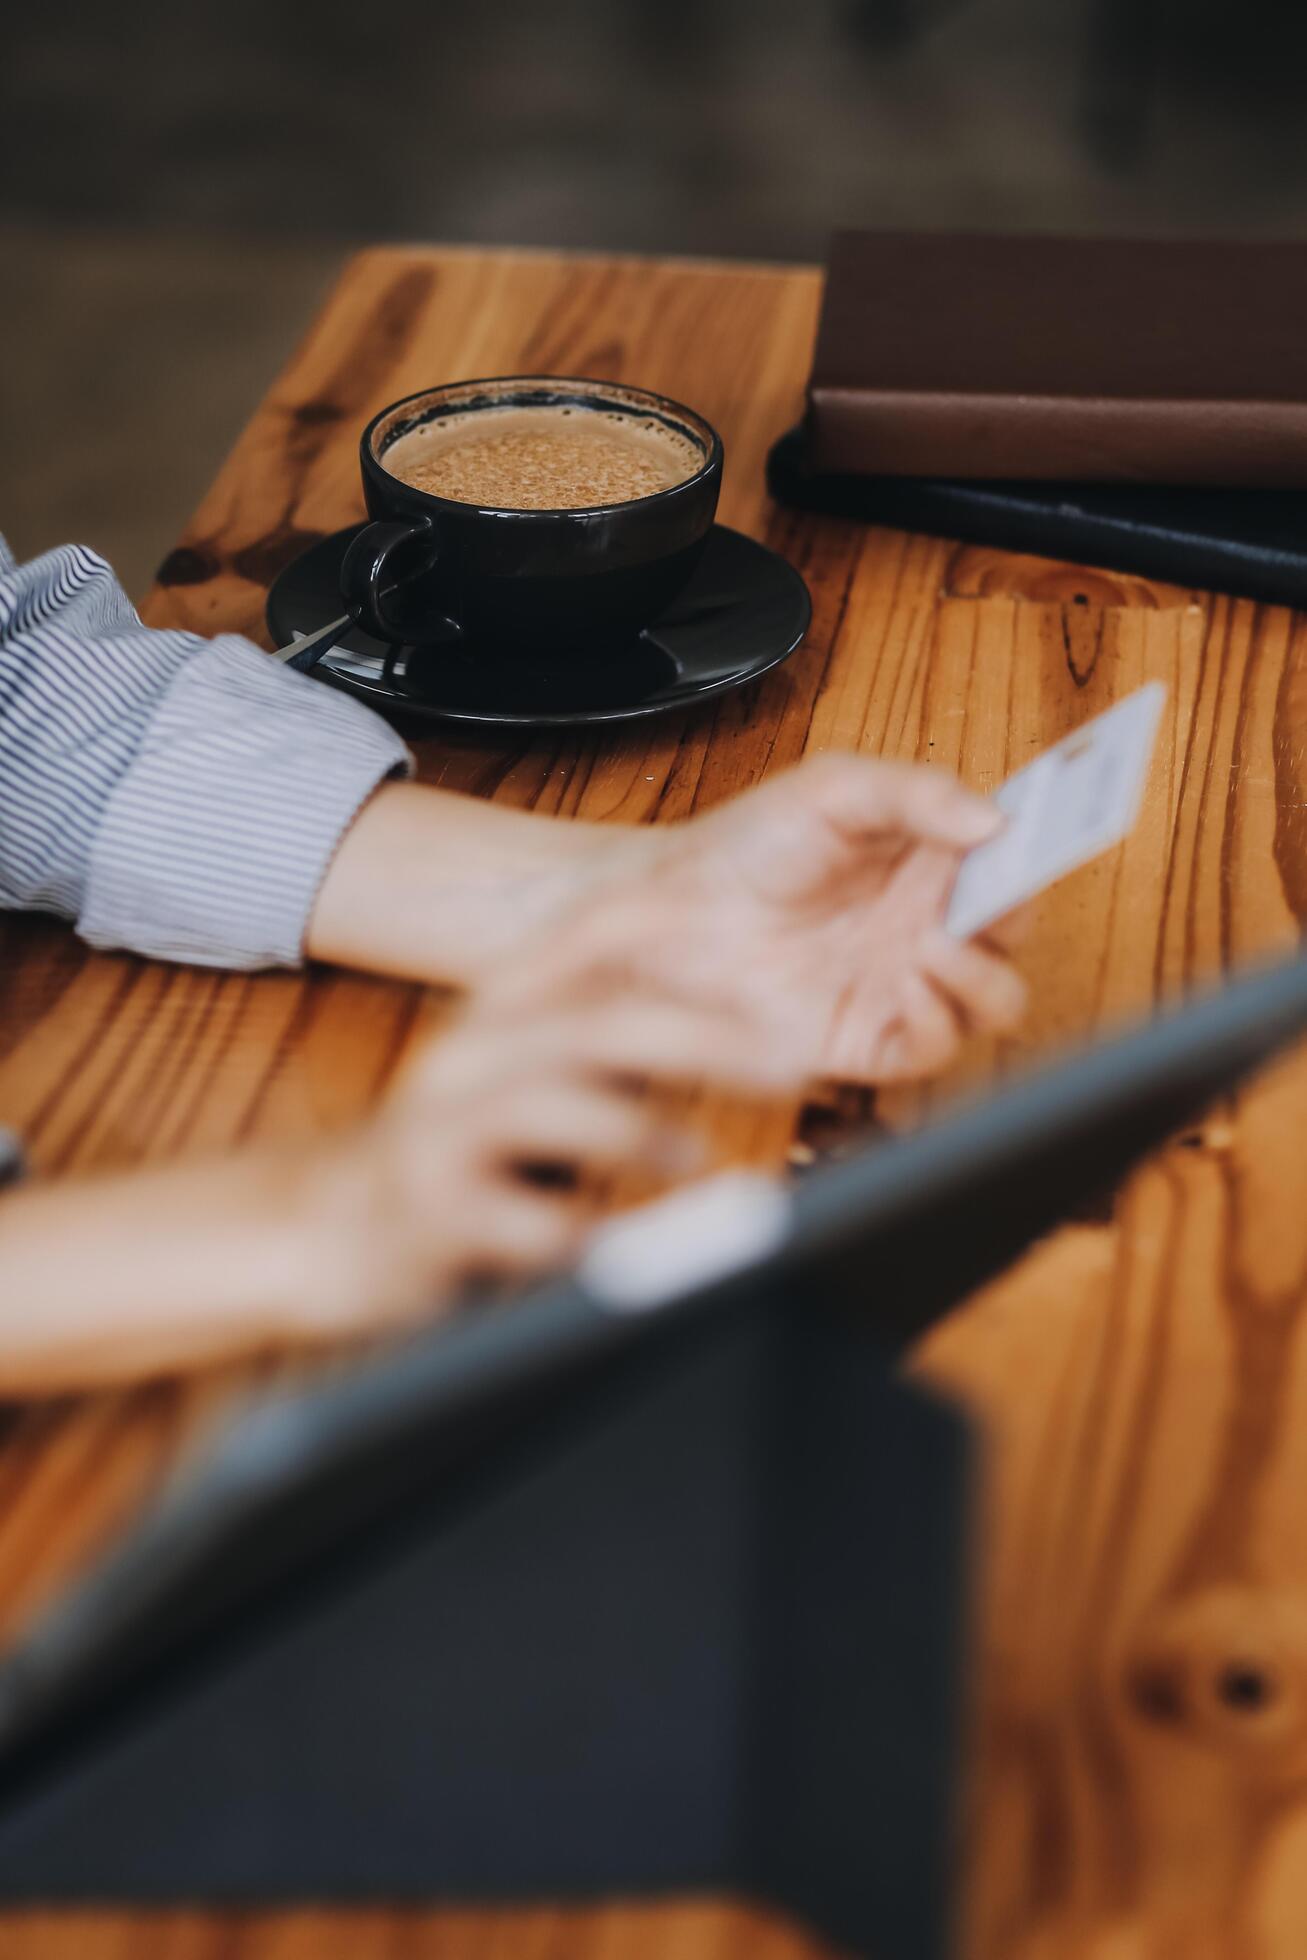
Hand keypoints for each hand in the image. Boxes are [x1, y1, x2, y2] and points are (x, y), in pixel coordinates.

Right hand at [301, 982, 802, 1338]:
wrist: (332, 1228)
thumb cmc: (470, 1153)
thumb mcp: (537, 1076)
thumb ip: (617, 1048)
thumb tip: (756, 1033)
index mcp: (507, 1009)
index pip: (592, 942)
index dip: (678, 932)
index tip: (768, 941)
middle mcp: (472, 1053)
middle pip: (594, 1022)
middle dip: (700, 1038)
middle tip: (788, 1066)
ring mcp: (441, 1130)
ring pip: (540, 1103)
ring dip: (630, 1126)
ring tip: (695, 1157)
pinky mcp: (426, 1211)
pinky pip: (504, 1219)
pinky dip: (568, 1232)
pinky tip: (619, 1249)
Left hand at [521, 755, 1028, 1085]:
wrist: (673, 910)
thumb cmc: (748, 845)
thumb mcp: (835, 790)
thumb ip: (918, 795)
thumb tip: (998, 821)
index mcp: (932, 861)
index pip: (1015, 860)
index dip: (1045, 848)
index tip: (1064, 829)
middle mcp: (928, 925)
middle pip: (1014, 933)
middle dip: (1015, 914)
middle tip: (989, 896)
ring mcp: (902, 983)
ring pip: (995, 1001)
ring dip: (984, 976)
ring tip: (936, 944)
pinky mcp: (868, 1038)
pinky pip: (932, 1049)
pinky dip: (937, 1025)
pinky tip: (910, 987)